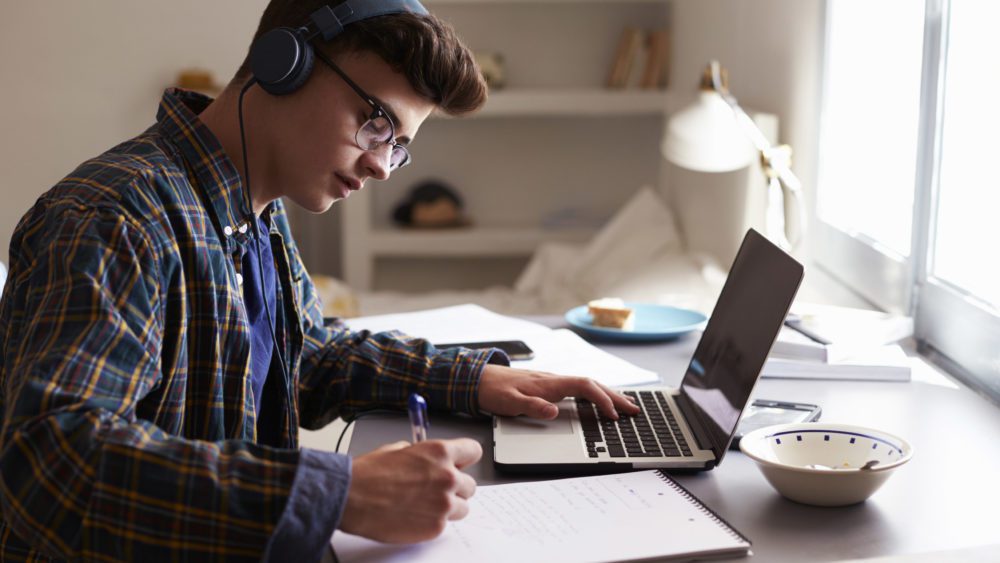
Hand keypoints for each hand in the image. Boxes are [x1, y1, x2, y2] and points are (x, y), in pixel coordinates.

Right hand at [340, 438, 481, 542]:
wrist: (352, 498)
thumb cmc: (369, 474)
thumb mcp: (399, 450)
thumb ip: (424, 455)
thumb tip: (431, 460)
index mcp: (440, 453)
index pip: (474, 451)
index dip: (464, 459)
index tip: (459, 464)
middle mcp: (447, 477)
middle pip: (470, 484)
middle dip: (455, 487)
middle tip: (436, 489)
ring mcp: (444, 504)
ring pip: (462, 507)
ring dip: (448, 507)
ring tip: (424, 505)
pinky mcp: (436, 527)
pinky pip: (444, 525)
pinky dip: (432, 522)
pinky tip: (413, 516)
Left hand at [477, 364, 640, 419]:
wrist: (477, 378)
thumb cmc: (492, 390)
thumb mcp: (509, 402)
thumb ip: (531, 406)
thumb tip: (553, 411)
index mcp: (549, 383)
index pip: (584, 386)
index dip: (601, 399)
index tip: (613, 414)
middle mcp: (554, 380)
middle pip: (591, 384)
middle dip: (614, 396)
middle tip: (634, 409)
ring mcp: (552, 382)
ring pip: (587, 386)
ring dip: (607, 395)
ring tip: (624, 405)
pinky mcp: (548, 386)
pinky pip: (578, 389)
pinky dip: (594, 395)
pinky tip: (598, 401)